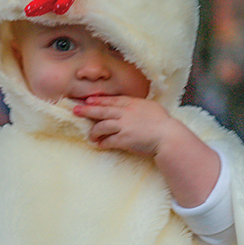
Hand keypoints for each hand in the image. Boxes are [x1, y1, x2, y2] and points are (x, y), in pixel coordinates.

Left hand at [74, 94, 219, 206]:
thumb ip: (138, 106)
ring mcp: (123, 126)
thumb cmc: (163, 122)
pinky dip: (102, 142)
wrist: (167, 136)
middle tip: (76, 110)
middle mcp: (125, 113)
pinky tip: (99, 144)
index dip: (98, 100)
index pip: (111, 100)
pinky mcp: (124, 140)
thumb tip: (131, 107)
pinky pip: (108, 141)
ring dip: (94, 131)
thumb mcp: (151, 107)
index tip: (88, 100)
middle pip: (102, 110)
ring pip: (102, 126)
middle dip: (87, 110)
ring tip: (90, 135)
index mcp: (132, 103)